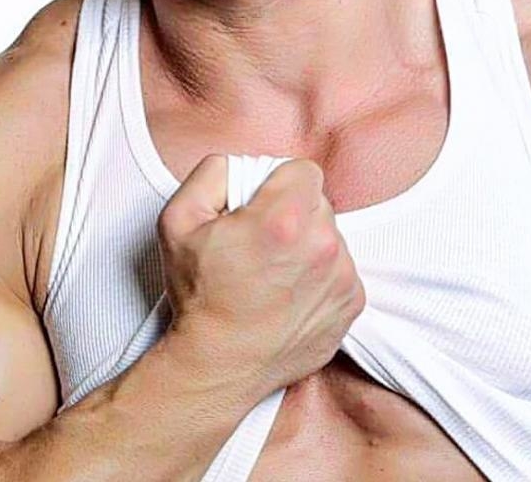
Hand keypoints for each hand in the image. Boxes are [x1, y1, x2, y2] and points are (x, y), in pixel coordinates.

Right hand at [156, 154, 365, 400]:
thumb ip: (213, 172)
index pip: (304, 169)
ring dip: (308, 244)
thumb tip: (244, 165)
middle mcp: (322, 245)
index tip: (261, 206)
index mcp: (284, 218)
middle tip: (261, 241)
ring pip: (331, 235)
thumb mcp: (178, 219)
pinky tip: (289, 293)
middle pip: (319, 201)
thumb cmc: (198, 296)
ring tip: (274, 272)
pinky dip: (320, 275)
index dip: (279, 182)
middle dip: (293, 212)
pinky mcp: (352, 305)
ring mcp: (342, 278)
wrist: (217, 366)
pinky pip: (341, 269)